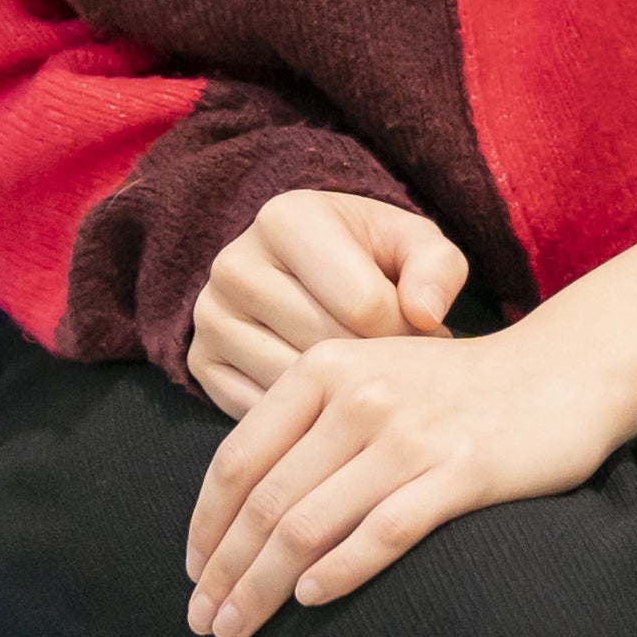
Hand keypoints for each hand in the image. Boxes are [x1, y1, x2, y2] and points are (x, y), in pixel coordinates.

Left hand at [184, 327, 626, 636]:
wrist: (563, 372)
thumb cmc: (455, 389)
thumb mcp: (370, 378)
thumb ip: (307, 424)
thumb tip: (237, 513)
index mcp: (324, 369)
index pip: (236, 461)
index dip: (205, 527)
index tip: (192, 576)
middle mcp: (361, 396)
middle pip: (265, 503)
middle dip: (224, 573)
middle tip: (203, 622)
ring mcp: (412, 434)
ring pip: (310, 526)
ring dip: (263, 589)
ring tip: (239, 627)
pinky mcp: (462, 471)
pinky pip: (382, 533)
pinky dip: (339, 572)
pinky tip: (312, 600)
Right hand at [188, 188, 467, 417]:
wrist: (310, 270)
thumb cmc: (372, 258)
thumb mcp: (415, 247)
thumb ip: (436, 269)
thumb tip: (425, 315)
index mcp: (286, 219)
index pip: (364, 304)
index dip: (406, 331)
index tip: (420, 331)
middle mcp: (233, 264)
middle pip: (325, 348)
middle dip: (373, 365)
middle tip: (398, 363)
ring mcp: (209, 316)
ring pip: (291, 387)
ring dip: (338, 396)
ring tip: (365, 375)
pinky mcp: (199, 362)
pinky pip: (260, 413)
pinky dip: (301, 417)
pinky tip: (327, 395)